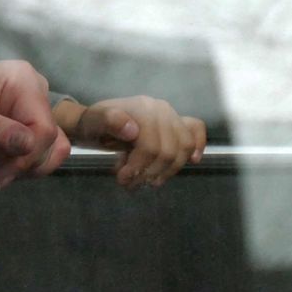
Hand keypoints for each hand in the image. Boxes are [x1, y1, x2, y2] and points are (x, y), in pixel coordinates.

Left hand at [0, 61, 69, 192]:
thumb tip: (28, 144)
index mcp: (23, 82)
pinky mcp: (24, 135)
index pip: (43, 129)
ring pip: (36, 160)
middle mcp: (35, 97)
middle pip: (43, 147)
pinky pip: (24, 162)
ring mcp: (31, 117)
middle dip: (3, 166)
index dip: (25, 158)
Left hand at [55, 96, 205, 188]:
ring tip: (146, 180)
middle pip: (168, 150)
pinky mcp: (177, 123)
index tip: (122, 179)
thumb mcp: (93, 123)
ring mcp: (171, 115)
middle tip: (130, 183)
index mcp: (142, 108)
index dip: (139, 167)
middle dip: (150, 172)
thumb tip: (132, 130)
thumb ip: (109, 122)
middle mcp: (161, 109)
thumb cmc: (94, 124)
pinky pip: (196, 129)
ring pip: (184, 147)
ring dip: (168, 170)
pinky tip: (193, 160)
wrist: (96, 122)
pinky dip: (198, 145)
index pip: (151, 145)